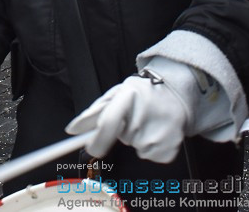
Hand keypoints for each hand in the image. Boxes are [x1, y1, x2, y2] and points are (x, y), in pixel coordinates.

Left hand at [65, 73, 193, 163]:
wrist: (176, 93)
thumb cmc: (143, 93)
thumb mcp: (117, 94)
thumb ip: (93, 113)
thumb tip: (72, 130)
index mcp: (128, 97)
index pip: (108, 123)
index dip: (97, 140)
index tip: (92, 148)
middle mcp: (144, 116)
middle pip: (122, 137)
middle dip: (123, 132)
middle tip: (133, 118)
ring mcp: (159, 134)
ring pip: (136, 148)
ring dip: (138, 139)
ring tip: (148, 122)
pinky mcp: (169, 148)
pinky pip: (150, 156)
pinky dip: (151, 147)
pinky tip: (157, 131)